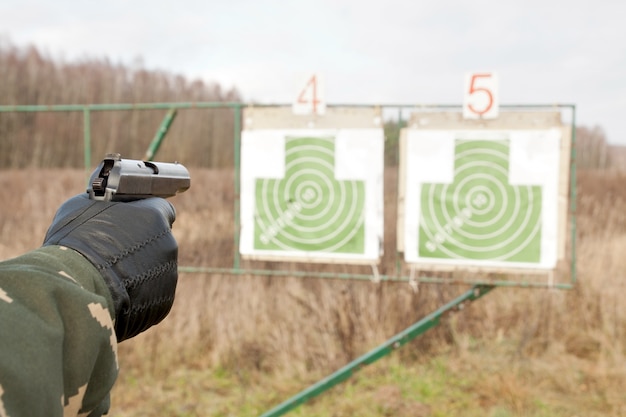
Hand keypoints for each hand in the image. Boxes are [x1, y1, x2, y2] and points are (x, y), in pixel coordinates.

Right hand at [42, 193, 177, 341]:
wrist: (75, 289)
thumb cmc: (76, 244)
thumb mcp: (82, 208)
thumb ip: (104, 204)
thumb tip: (104, 203)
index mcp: (155, 216)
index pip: (162, 210)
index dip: (147, 216)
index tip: (135, 223)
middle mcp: (168, 243)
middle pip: (158, 242)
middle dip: (141, 247)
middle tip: (114, 254)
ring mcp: (169, 274)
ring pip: (156, 270)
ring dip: (138, 273)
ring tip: (110, 278)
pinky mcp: (164, 301)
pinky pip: (151, 295)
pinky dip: (137, 296)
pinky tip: (115, 296)